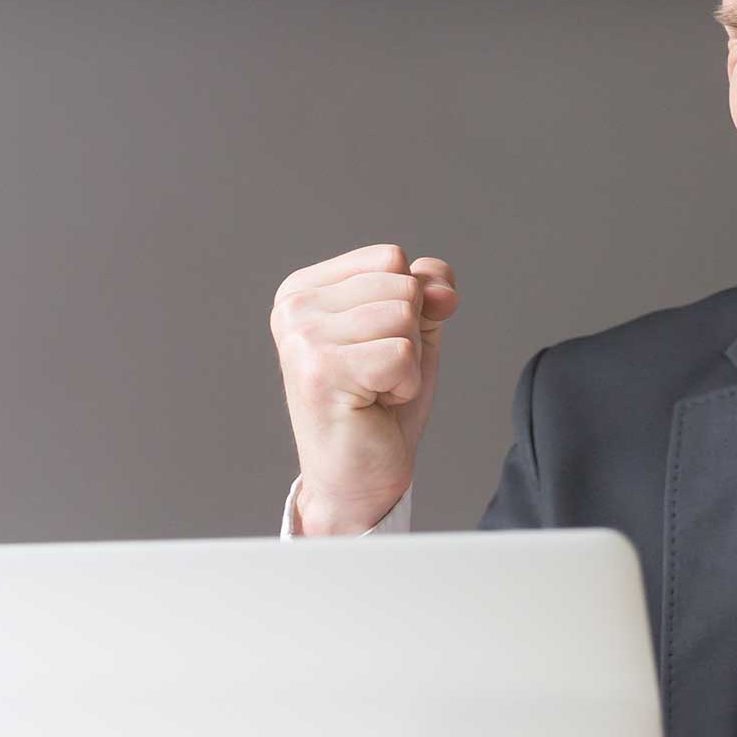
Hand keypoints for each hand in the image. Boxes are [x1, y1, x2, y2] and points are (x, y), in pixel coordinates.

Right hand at [268, 243, 458, 534]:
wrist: (359, 478)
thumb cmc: (379, 406)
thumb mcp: (413, 333)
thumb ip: (427, 291)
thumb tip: (441, 288)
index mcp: (305, 288)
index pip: (391, 258)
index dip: (409, 305)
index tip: (375, 347)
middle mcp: (294, 306)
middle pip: (401, 285)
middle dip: (410, 336)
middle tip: (377, 376)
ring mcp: (302, 337)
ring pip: (404, 317)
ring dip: (407, 363)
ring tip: (374, 390)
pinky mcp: (320, 371)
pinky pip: (402, 354)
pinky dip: (404, 386)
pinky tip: (374, 405)